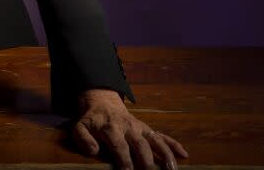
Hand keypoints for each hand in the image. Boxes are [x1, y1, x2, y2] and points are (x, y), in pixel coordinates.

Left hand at [69, 88, 188, 169]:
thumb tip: (93, 151)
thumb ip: (83, 138)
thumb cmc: (91, 120)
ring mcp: (140, 128)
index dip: (125, 161)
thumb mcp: (79, 127)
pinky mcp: (147, 129)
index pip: (119, 146)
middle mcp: (128, 128)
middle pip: (141, 145)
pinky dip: (173, 144)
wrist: (102, 102)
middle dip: (147, 161)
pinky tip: (184, 154)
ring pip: (156, 140)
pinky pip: (162, 135)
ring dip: (166, 155)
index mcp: (111, 128)